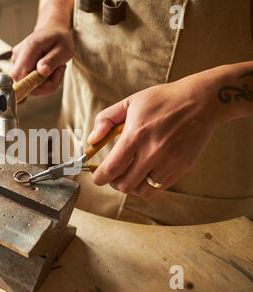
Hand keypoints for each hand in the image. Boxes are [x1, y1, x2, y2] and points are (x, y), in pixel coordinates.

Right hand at [11, 26, 73, 95]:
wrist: (53, 32)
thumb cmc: (60, 40)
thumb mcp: (64, 49)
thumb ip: (52, 60)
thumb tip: (42, 71)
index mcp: (30, 47)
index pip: (18, 74)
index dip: (30, 85)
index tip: (48, 81)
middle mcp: (19, 54)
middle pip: (24, 83)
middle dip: (44, 85)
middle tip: (58, 72)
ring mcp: (17, 61)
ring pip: (28, 85)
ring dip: (45, 83)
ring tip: (55, 69)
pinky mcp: (19, 67)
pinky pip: (30, 83)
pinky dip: (43, 82)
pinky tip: (49, 70)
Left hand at [87, 74, 226, 197]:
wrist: (202, 102)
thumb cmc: (163, 100)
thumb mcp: (130, 102)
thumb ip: (106, 120)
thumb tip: (92, 140)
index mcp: (135, 135)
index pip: (111, 169)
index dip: (99, 178)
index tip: (96, 176)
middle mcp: (152, 152)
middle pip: (124, 185)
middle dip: (113, 183)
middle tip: (112, 175)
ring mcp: (168, 163)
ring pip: (141, 191)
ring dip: (130, 186)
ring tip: (128, 175)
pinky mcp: (181, 168)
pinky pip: (158, 188)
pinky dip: (147, 185)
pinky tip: (144, 172)